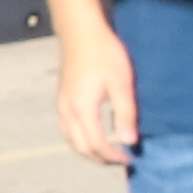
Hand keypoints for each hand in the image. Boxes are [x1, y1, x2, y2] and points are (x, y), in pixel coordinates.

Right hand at [54, 24, 139, 164]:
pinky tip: (93, 135)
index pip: (97, 145)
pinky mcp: (61, 99)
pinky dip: (80, 140)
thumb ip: (125, 114)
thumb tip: (129, 142)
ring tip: (109, 152)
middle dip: (101, 158)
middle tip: (122, 159)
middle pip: (81, 147)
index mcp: (82, 109)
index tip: (130, 159)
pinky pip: (67, 129)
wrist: (81, 32)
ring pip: (71, 140)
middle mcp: (67, 111)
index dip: (113, 156)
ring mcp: (61, 105)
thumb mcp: (122, 84)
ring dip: (89, 151)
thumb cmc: (105, 54)